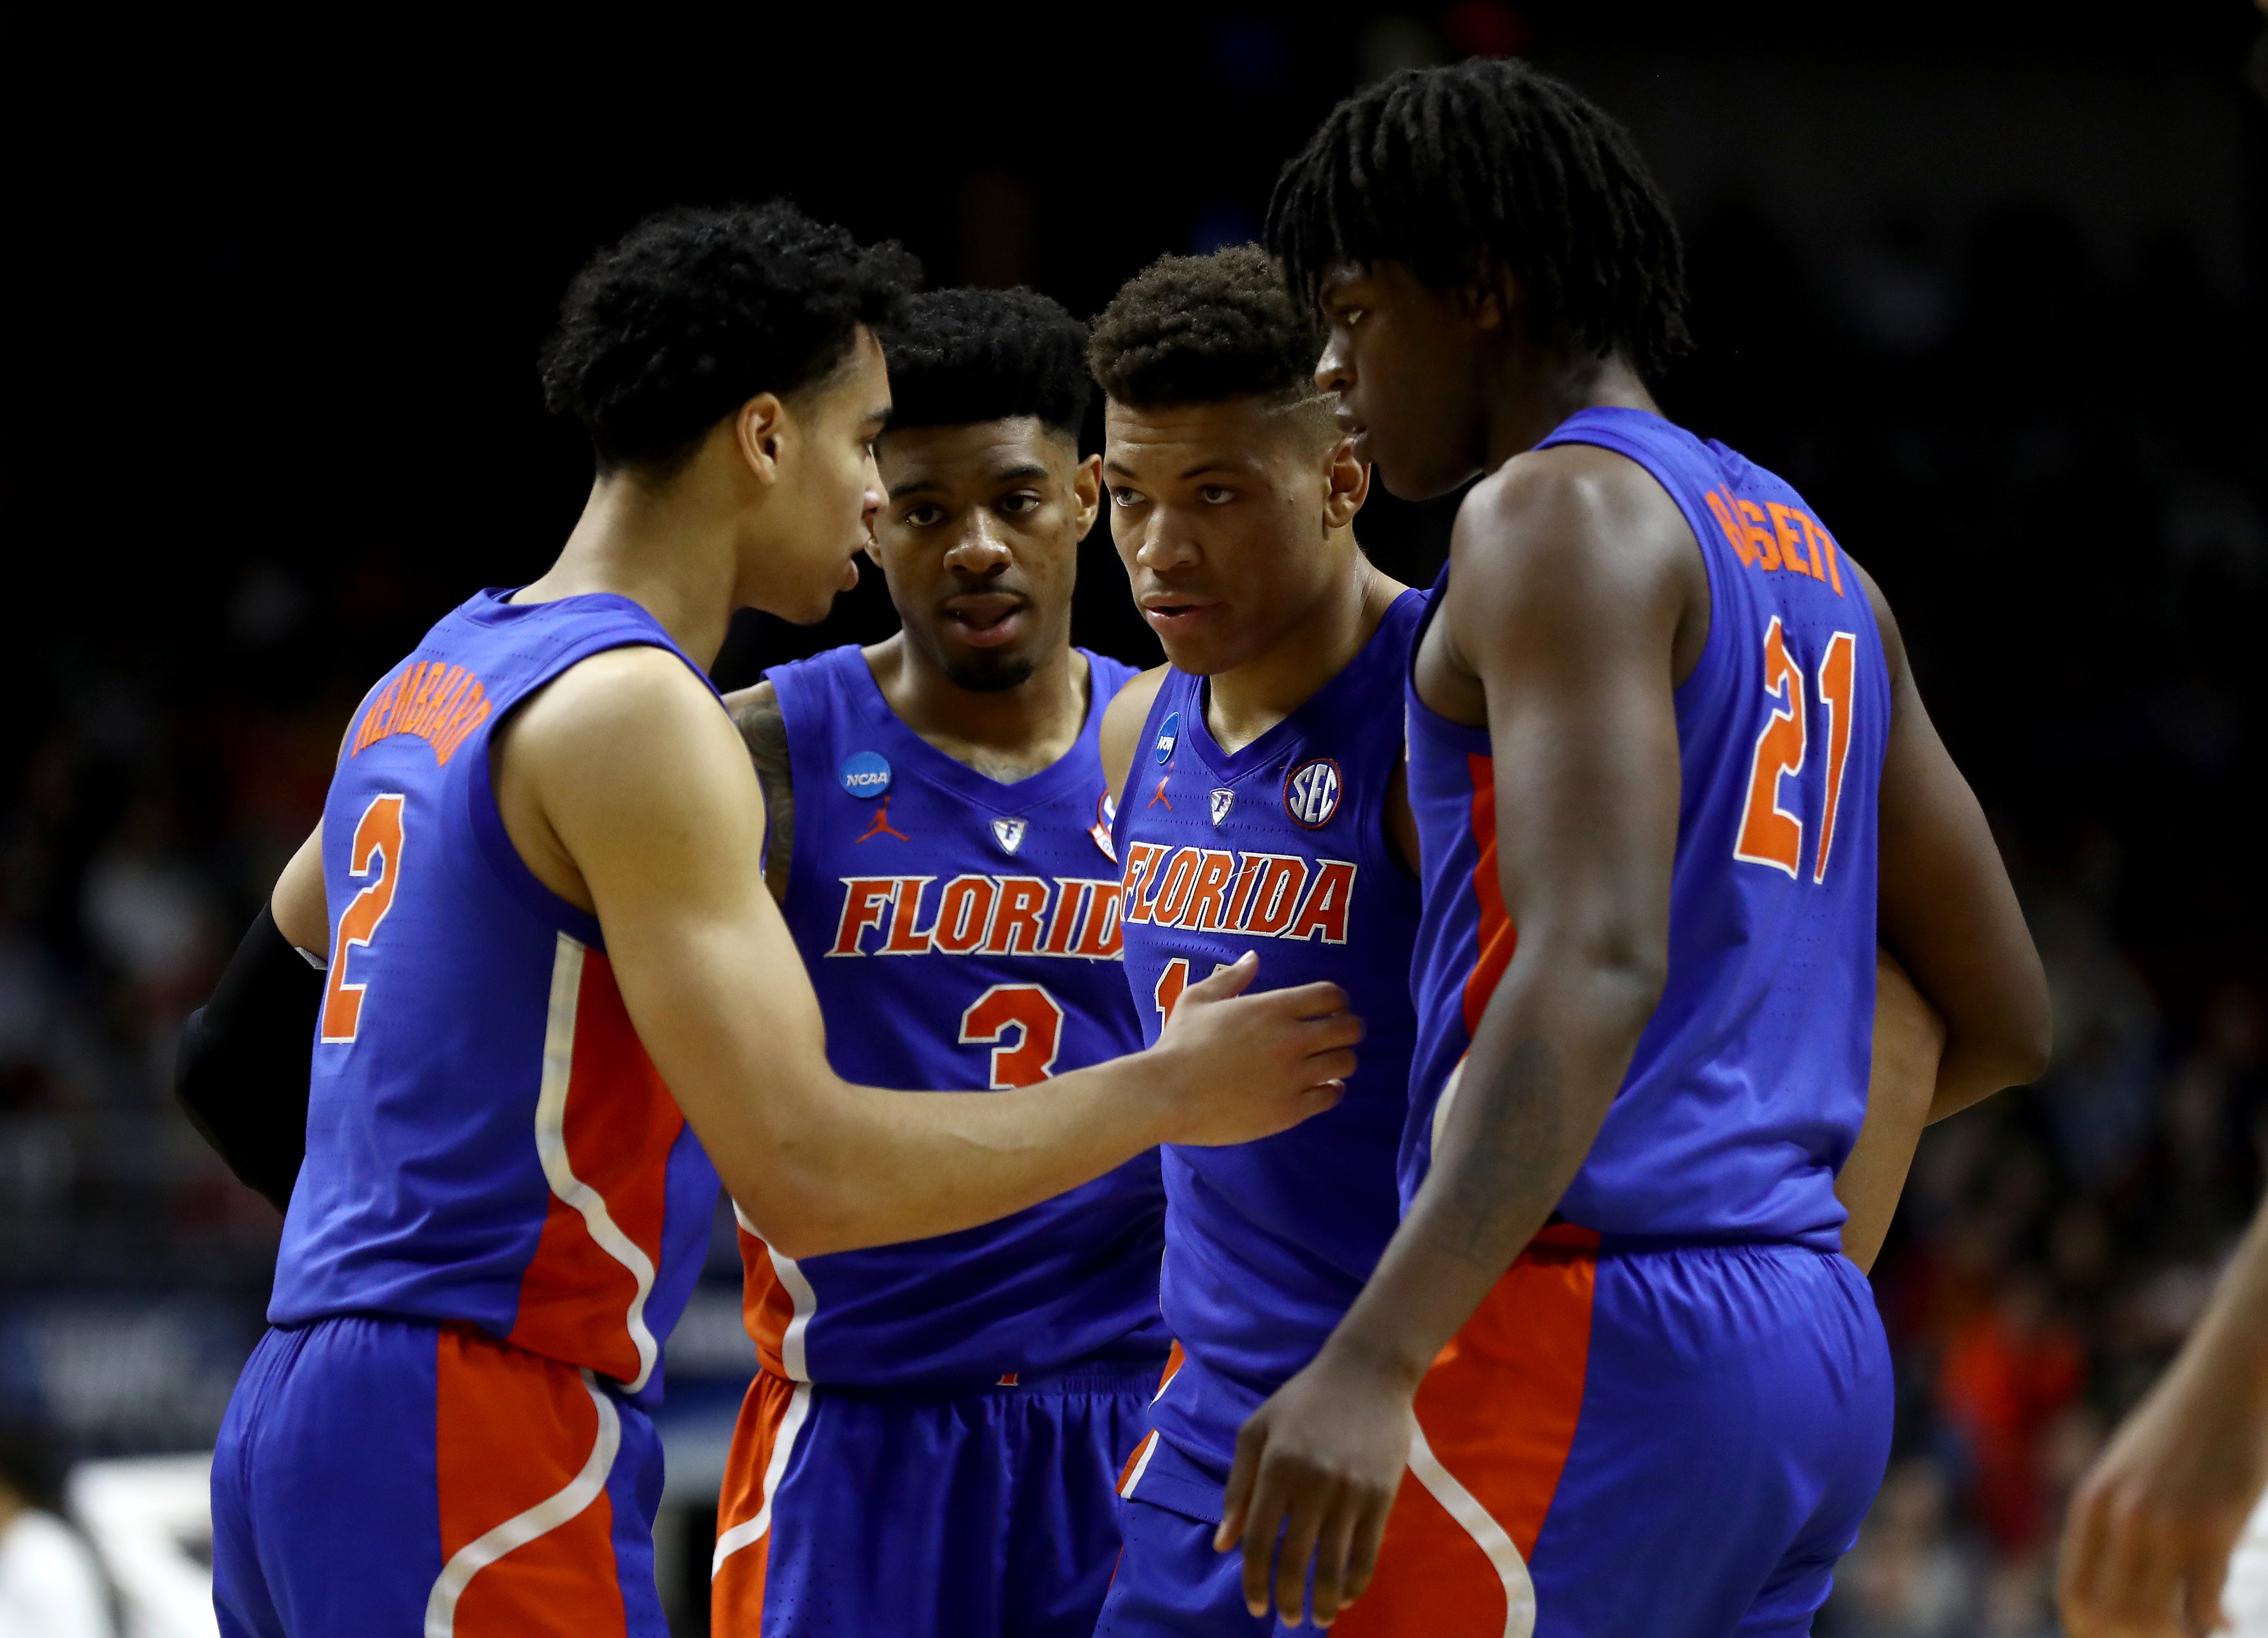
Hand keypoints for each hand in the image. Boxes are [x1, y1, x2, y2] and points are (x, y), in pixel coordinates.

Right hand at [1150, 952, 1358, 1145]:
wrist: (1167, 1094)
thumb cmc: (1179, 1043)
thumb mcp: (1198, 999)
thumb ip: (1231, 977)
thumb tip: (1254, 958)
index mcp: (1273, 1008)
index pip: (1332, 995)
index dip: (1338, 1000)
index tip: (1331, 1009)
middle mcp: (1292, 1039)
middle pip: (1350, 1028)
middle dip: (1349, 1029)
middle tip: (1337, 1036)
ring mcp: (1294, 1077)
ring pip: (1347, 1063)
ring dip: (1342, 1060)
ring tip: (1329, 1063)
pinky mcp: (1291, 1110)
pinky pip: (1332, 1096)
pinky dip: (1333, 1090)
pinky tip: (1323, 1088)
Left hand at [1216, 1345, 1415, 1628]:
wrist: (1368, 1372)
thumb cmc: (1304, 1399)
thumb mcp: (1257, 1429)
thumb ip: (1237, 1488)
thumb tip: (1223, 1545)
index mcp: (1276, 1466)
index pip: (1260, 1539)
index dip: (1254, 1580)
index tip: (1254, 1607)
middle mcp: (1312, 1483)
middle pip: (1296, 1559)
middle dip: (1288, 1599)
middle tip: (1286, 1620)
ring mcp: (1351, 1491)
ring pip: (1335, 1564)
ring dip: (1325, 1601)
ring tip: (1319, 1619)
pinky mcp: (1382, 1495)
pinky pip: (1368, 1551)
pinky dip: (1358, 1581)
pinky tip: (1348, 1596)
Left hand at [2058, 1351, 2267, 1636]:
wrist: (2219, 1390)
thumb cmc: (2174, 1434)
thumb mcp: (2123, 1473)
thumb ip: (2111, 1520)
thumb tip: (2107, 1576)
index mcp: (2092, 1505)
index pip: (2075, 1592)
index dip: (2087, 1631)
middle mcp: (2120, 1517)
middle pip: (2111, 1613)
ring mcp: (2165, 1524)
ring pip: (2154, 1617)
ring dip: (2172, 1636)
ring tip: (2191, 1633)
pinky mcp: (2212, 1528)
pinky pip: (2203, 1603)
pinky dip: (2211, 1624)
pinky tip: (2222, 1623)